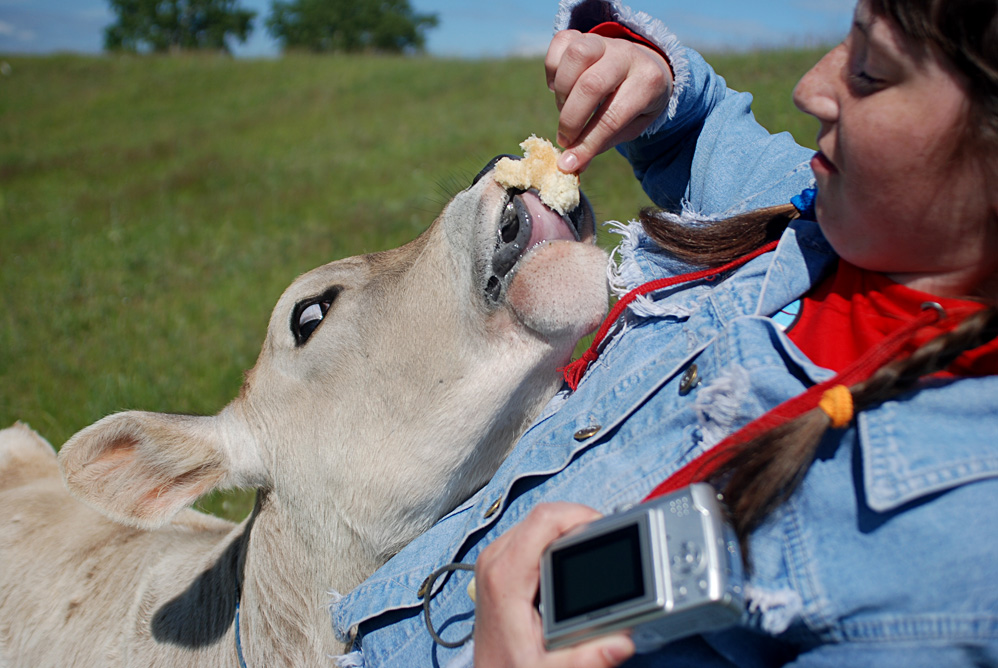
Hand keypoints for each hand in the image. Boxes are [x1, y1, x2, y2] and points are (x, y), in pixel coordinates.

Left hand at [473, 503, 635, 667]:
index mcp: (505, 577)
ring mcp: (494, 561)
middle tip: (604, 539)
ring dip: (565, 528)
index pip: (543, 520)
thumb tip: (621, 641)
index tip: (604, 529)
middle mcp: (495, 562)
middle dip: (578, 521)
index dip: (579, 515)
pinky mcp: (498, 565)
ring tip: (590, 545)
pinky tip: (570, 555)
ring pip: (534, 522)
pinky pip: (528, 534)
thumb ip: (587, 658)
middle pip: (541, 516)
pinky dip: (553, 538)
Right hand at [545, 29, 672, 173]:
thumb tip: (571, 166)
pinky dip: (553, 69)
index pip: (612, 117)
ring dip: (562, 92)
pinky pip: (560, 43)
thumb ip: (602, 143)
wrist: (646, 66)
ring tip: (566, 108)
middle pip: (591, 85)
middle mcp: (627, 55)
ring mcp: (604, 40)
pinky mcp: (583, 33)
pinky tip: (561, 86)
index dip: (587, 143)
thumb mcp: (632, 126)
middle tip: (566, 139)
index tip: (569, 164)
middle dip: (571, 120)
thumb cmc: (637, 104)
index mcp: (648, 82)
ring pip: (576, 55)